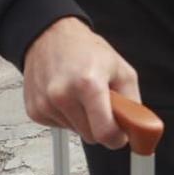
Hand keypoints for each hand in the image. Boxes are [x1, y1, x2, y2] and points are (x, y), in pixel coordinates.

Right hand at [22, 17, 142, 150]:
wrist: (51, 36)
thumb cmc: (86, 50)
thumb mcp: (121, 69)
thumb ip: (133, 102)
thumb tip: (139, 129)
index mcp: (88, 84)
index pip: (104, 133)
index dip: (117, 138)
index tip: (120, 134)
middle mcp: (63, 96)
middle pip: (91, 136)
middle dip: (101, 126)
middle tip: (102, 104)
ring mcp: (45, 104)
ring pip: (76, 132)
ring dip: (83, 120)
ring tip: (81, 95)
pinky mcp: (34, 111)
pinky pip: (60, 127)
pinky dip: (67, 117)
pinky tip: (67, 97)